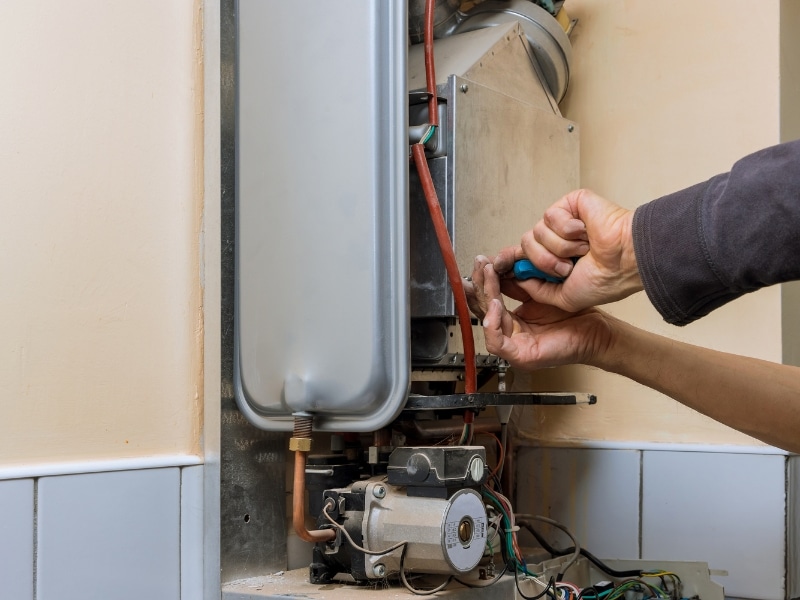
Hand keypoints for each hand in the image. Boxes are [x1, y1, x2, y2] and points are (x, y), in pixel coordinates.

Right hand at [478, 263, 614, 369]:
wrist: (596, 331)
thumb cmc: (575, 315)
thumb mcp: (541, 292)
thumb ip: (520, 283)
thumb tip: (501, 266)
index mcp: (514, 321)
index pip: (489, 301)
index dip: (483, 281)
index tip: (482, 262)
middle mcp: (511, 334)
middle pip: (483, 310)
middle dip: (480, 284)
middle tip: (480, 265)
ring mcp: (515, 347)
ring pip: (487, 323)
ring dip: (484, 297)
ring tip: (489, 277)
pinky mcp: (521, 357)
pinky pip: (496, 343)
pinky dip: (493, 323)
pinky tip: (496, 304)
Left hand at [492, 189, 642, 311]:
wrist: (624, 262)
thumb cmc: (605, 280)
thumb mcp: (564, 297)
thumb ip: (538, 290)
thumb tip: (518, 279)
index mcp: (556, 259)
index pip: (524, 256)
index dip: (509, 259)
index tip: (497, 265)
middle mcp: (557, 240)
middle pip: (525, 246)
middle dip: (543, 262)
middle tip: (568, 267)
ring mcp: (563, 221)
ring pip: (536, 233)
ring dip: (560, 248)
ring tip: (582, 250)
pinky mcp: (570, 204)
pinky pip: (550, 216)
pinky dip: (568, 230)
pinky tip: (585, 232)